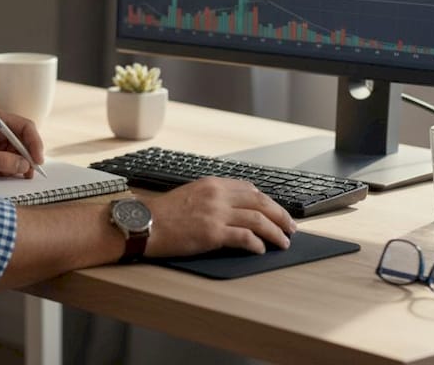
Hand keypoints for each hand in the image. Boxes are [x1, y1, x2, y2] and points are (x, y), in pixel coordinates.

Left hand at [0, 112, 44, 176]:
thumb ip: (3, 161)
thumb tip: (24, 166)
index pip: (26, 127)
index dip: (35, 144)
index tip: (37, 161)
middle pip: (23, 141)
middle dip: (28, 157)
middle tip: (29, 174)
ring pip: (16, 152)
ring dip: (18, 165)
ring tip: (15, 176)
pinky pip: (6, 160)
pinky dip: (9, 169)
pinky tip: (5, 175)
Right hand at [143, 177, 296, 256]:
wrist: (143, 224)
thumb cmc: (162, 214)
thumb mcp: (190, 194)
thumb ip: (212, 197)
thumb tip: (233, 208)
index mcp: (212, 184)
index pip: (250, 189)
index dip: (268, 201)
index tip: (276, 210)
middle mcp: (217, 196)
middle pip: (260, 202)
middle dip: (280, 215)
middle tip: (291, 226)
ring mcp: (216, 214)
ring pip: (258, 220)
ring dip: (275, 232)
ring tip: (283, 242)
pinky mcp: (212, 233)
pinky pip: (244, 238)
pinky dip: (257, 244)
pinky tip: (261, 250)